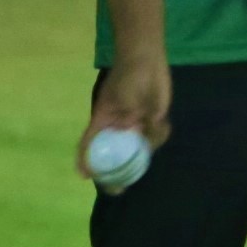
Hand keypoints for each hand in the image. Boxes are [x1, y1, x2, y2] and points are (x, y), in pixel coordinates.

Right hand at [77, 54, 171, 188]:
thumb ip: (133, 119)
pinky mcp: (150, 121)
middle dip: (118, 172)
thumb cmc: (129, 76)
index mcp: (104, 121)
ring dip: (147, 146)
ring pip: (138, 148)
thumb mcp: (126, 98)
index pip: (89, 143)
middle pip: (114, 154)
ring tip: (153, 120)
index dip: (85, 160)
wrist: (147, 58)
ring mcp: (135, 125)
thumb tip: (142, 139)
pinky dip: (160, 133)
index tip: (85, 176)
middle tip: (120, 189)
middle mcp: (118, 127)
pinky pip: (154, 137)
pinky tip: (162, 120)